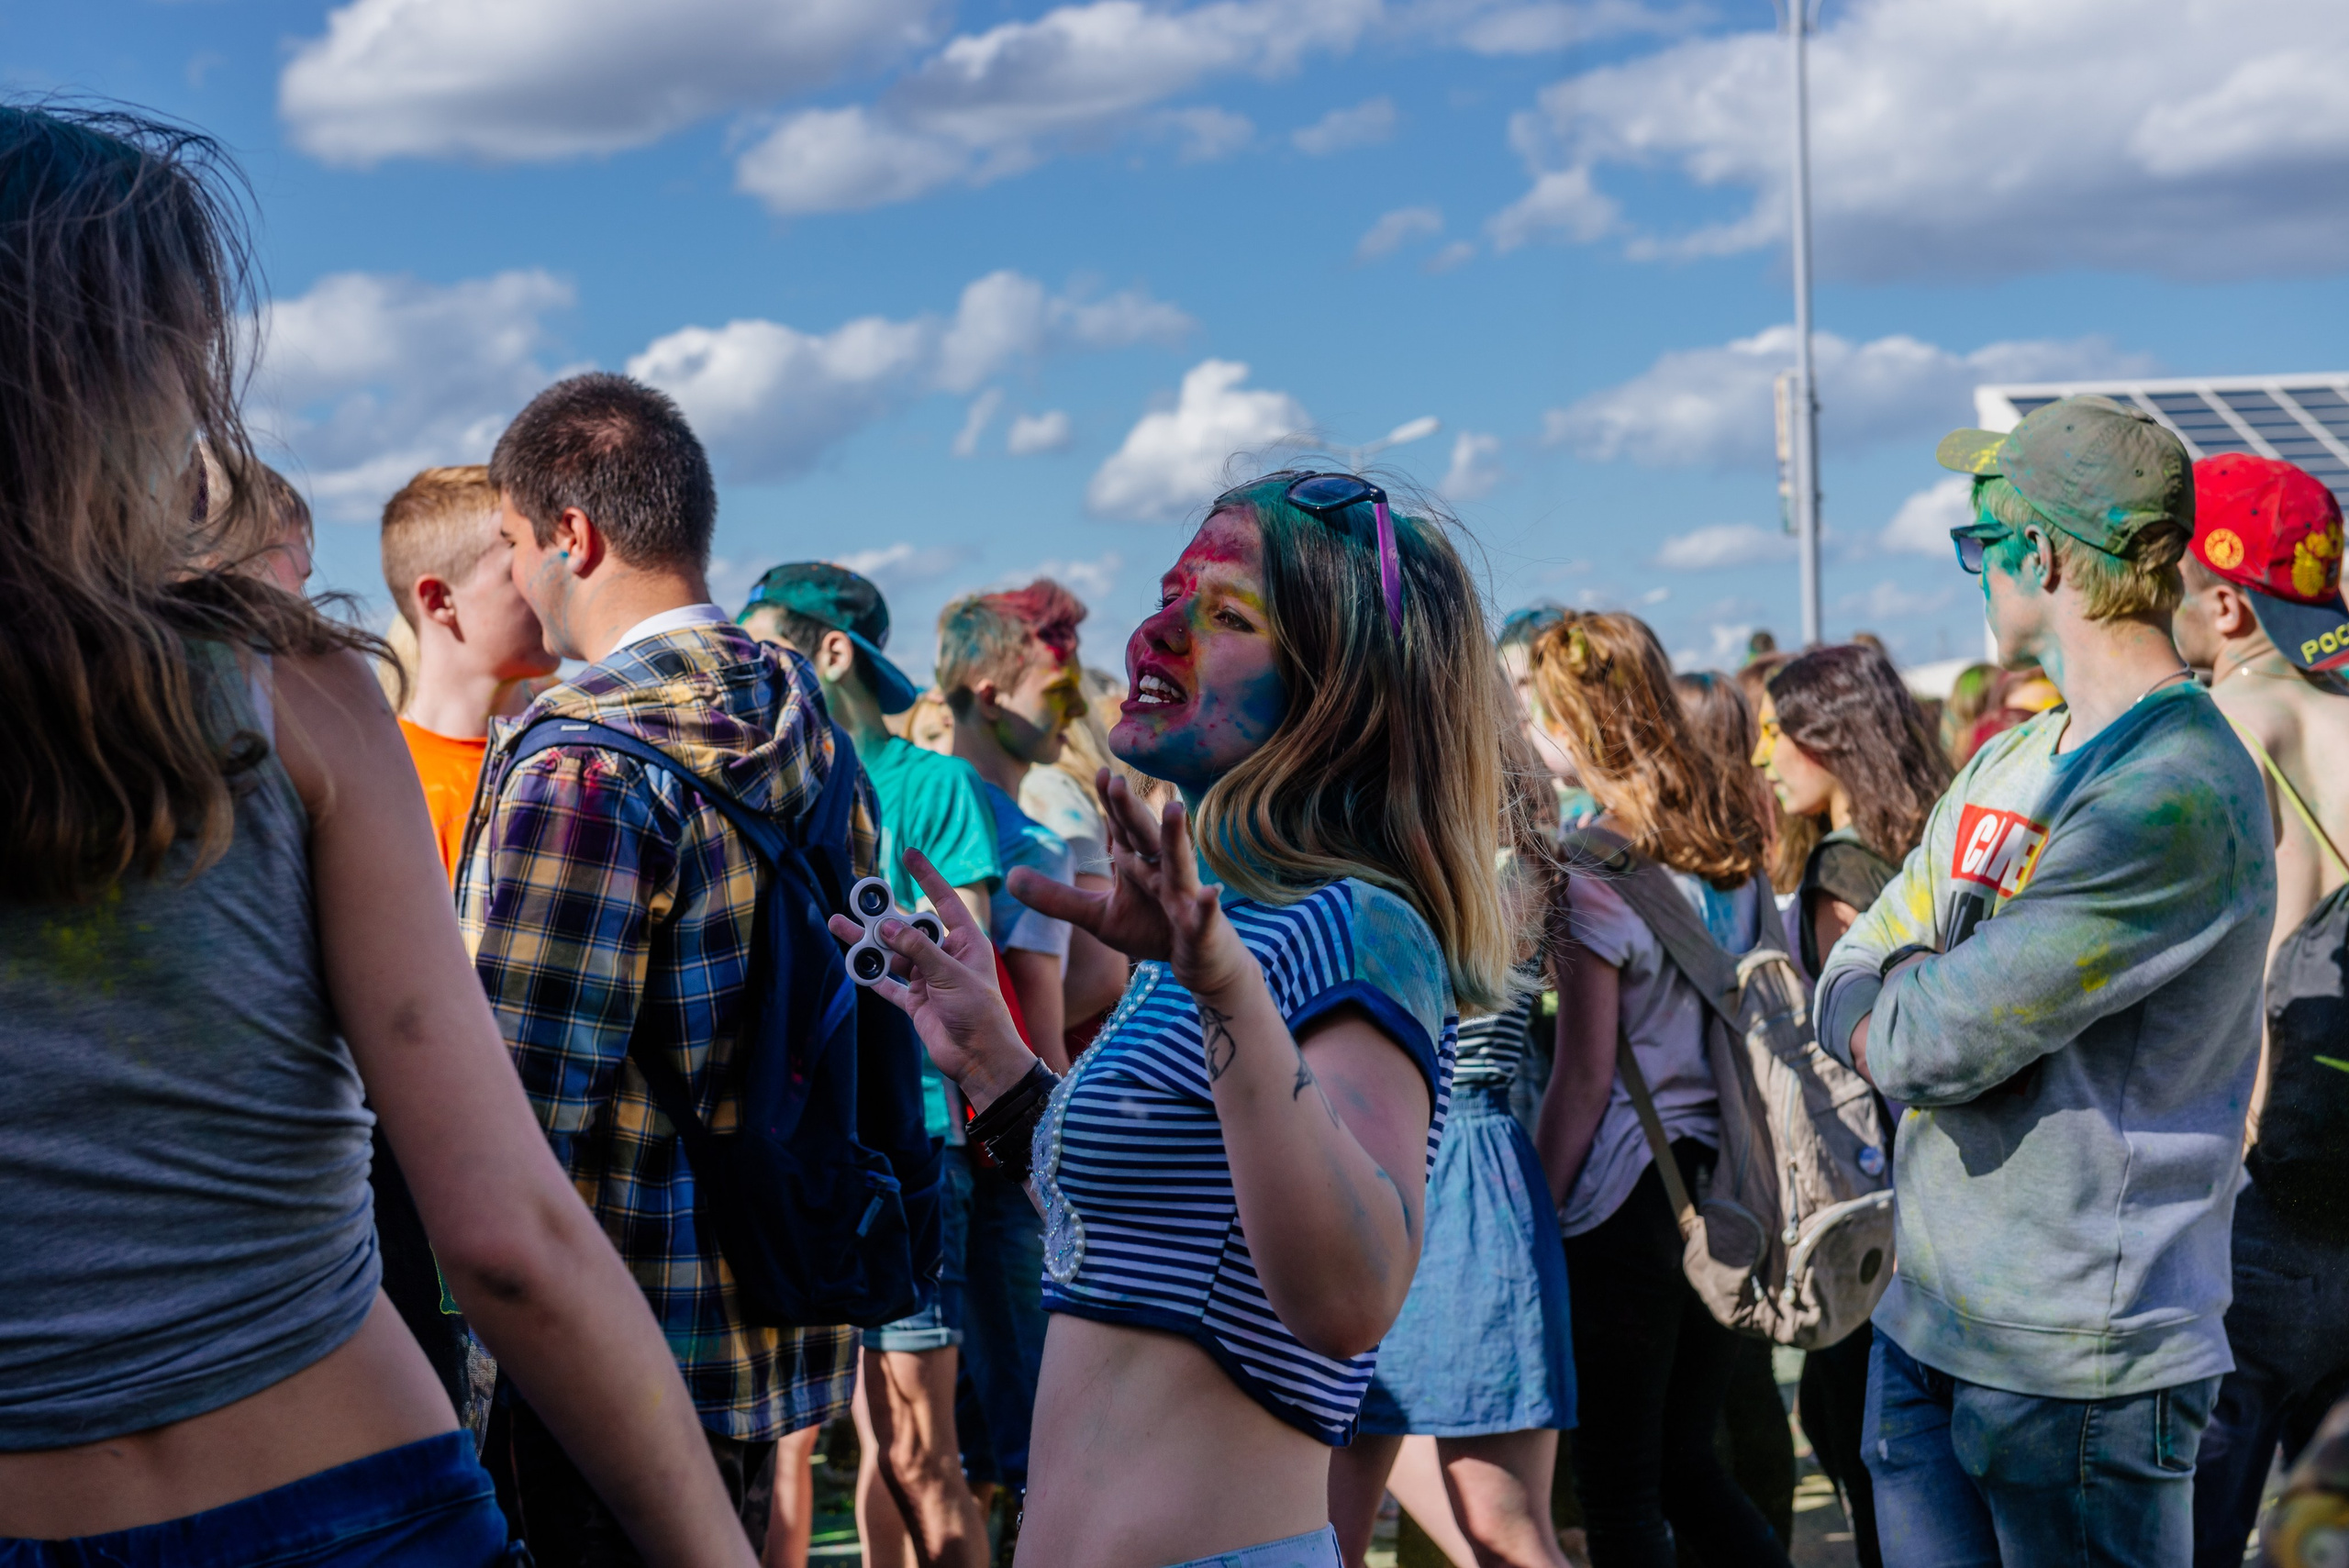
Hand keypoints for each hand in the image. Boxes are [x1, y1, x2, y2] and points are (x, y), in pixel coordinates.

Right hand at [829, 849, 1031, 1107]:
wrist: (979, 1058)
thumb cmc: (979, 1013)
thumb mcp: (950, 974)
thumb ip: (917, 950)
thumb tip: (887, 926)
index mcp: (966, 942)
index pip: (944, 900)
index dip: (927, 877)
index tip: (909, 854)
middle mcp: (946, 956)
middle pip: (909, 928)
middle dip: (883, 914)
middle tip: (857, 897)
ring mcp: (928, 979)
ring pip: (893, 954)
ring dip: (868, 943)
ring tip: (839, 925)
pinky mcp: (915, 1002)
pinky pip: (888, 984)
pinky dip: (871, 975)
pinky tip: (852, 964)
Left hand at [1016, 773, 1252, 999]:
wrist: (1200, 960)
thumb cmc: (1152, 929)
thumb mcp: (1097, 916)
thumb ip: (1056, 898)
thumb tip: (1009, 876)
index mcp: (1137, 863)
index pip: (1121, 826)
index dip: (1111, 801)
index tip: (1100, 773)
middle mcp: (1161, 871)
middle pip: (1144, 835)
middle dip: (1131, 810)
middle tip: (1117, 782)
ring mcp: (1184, 896)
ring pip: (1179, 863)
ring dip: (1176, 837)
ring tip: (1175, 809)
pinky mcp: (1200, 926)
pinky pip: (1204, 915)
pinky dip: (1207, 905)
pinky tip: (1210, 894)